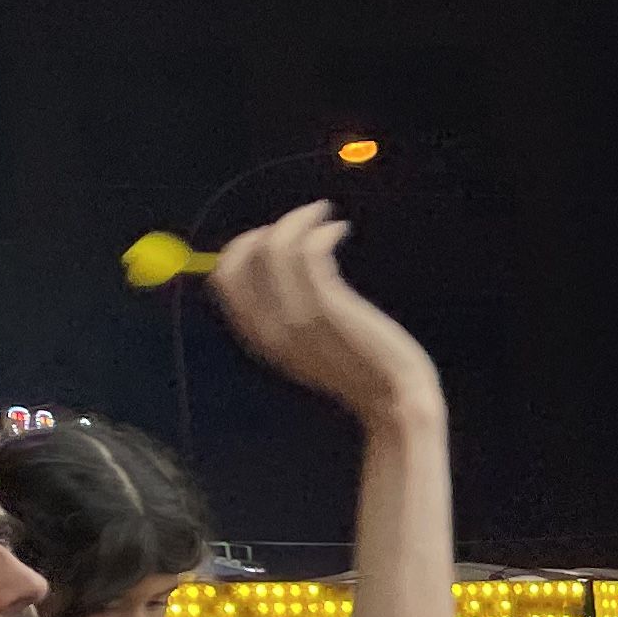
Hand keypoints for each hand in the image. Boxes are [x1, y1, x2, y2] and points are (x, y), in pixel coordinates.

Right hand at [206, 202, 443, 425]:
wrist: (393, 401)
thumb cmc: (360, 372)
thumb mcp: (307, 349)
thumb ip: (285, 317)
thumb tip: (275, 270)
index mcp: (259, 339)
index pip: (224, 280)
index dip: (241, 248)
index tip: (270, 236)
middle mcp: (269, 328)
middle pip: (240, 259)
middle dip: (264, 230)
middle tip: (298, 224)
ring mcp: (296, 317)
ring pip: (275, 247)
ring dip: (298, 219)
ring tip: (322, 216)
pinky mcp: (327, 307)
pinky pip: (309, 250)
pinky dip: (321, 230)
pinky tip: (338, 229)